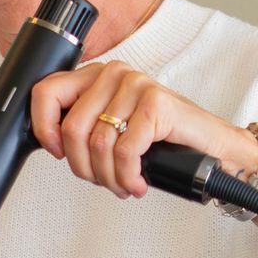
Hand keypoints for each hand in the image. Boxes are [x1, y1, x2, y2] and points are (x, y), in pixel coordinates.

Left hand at [29, 62, 255, 197]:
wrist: (213, 146)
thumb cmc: (163, 140)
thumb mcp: (114, 129)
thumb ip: (83, 127)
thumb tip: (52, 144)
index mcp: (95, 75)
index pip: (45, 92)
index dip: (44, 130)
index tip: (59, 153)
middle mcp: (114, 73)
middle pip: (72, 128)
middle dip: (83, 167)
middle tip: (101, 180)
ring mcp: (136, 84)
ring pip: (98, 144)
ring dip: (108, 177)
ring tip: (122, 185)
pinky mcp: (156, 103)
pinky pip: (125, 151)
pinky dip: (128, 176)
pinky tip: (137, 183)